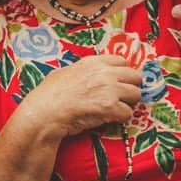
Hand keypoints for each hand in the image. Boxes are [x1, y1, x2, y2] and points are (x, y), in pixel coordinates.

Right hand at [19, 55, 141, 140]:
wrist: (45, 112)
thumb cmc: (49, 95)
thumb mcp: (65, 73)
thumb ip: (82, 71)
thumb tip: (85, 75)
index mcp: (93, 62)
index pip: (122, 61)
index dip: (122, 73)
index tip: (118, 82)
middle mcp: (105, 72)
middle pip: (135, 76)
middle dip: (130, 88)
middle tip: (121, 98)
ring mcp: (110, 89)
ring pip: (136, 94)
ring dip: (127, 104)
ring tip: (115, 110)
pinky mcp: (111, 107)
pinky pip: (128, 113)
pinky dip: (120, 119)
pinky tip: (109, 120)